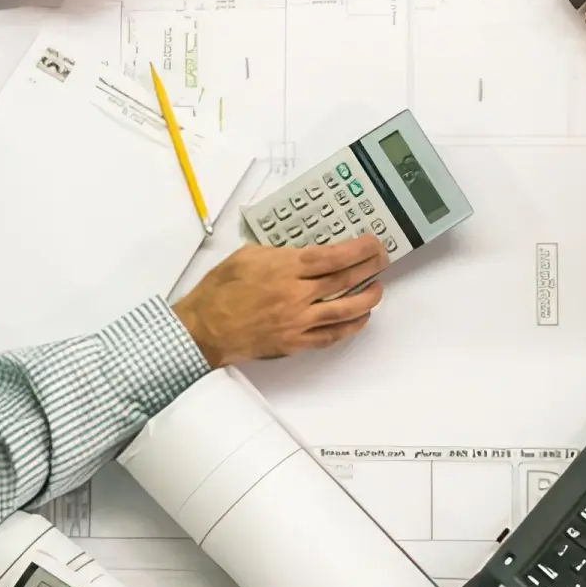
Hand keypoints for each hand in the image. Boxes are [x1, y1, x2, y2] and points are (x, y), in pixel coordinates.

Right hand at [172, 238, 387, 366]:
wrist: (203, 328)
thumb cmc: (219, 291)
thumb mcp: (247, 255)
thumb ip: (278, 252)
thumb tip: (302, 252)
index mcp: (284, 269)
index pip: (332, 257)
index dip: (358, 250)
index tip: (372, 244)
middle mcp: (295, 296)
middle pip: (344, 281)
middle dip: (369, 268)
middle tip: (382, 260)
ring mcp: (297, 322)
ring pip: (344, 311)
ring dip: (367, 299)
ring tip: (377, 289)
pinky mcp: (294, 342)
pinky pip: (330, 336)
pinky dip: (349, 328)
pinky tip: (359, 319)